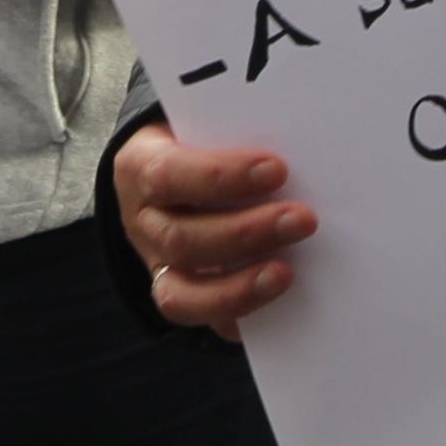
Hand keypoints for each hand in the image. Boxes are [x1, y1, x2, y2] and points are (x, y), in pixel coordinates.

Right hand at [115, 121, 314, 338]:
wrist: (175, 173)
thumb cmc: (201, 142)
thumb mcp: (207, 125)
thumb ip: (239, 134)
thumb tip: (305, 148)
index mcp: (140, 168)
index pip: (169, 175)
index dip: (221, 177)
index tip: (277, 169)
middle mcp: (142, 222)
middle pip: (181, 239)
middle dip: (247, 233)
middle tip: (304, 219)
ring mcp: (156, 264)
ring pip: (180, 292)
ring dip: (241, 284)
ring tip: (288, 272)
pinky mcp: (178, 295)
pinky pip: (202, 320)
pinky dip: (238, 315)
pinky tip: (275, 302)